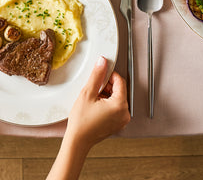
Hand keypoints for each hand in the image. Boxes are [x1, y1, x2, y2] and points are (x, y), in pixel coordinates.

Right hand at [46, 57, 128, 179]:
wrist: (78, 141)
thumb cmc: (82, 121)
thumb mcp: (87, 93)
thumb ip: (97, 76)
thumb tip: (102, 62)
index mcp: (120, 105)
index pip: (120, 81)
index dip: (109, 74)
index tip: (101, 73)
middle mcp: (124, 113)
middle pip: (119, 90)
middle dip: (107, 85)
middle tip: (94, 87)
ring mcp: (122, 120)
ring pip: (117, 98)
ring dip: (106, 94)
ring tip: (93, 97)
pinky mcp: (117, 123)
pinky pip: (115, 107)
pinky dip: (107, 103)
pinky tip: (95, 105)